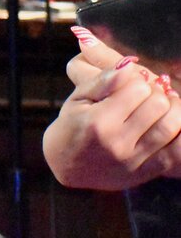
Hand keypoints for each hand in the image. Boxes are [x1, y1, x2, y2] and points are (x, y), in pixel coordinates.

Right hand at [43, 28, 180, 189]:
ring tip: (161, 106)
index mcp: (98, 121)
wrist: (69, 167)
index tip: (131, 81)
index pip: (137, 88)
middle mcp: (118, 142)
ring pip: (171, 126)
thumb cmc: (72, 126)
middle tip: (147, 92)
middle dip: (156, 92)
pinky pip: (177, 153)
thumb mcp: (77, 99)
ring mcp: (134, 160)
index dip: (138, 79)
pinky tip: (171, 125)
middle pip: (158, 105)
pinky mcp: (146, 172)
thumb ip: (102, 81)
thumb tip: (127, 65)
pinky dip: (180, 134)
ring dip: (172, 110)